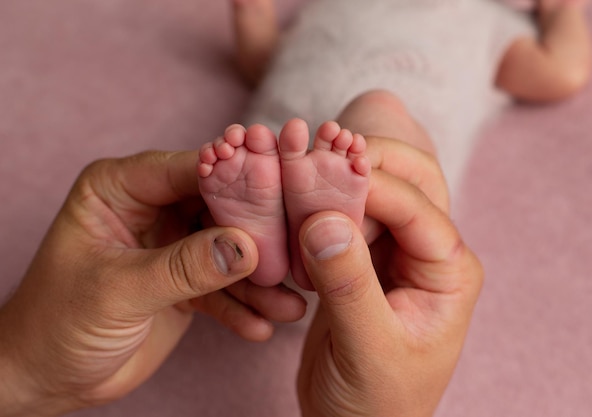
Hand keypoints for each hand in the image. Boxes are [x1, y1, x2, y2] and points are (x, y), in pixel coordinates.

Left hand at [0, 151, 305, 415]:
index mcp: (121, 189)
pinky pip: (224, 287)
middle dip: (259, 233)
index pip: (187, 169)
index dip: (234, 174)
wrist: (50, 377)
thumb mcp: (119, 290)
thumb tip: (248, 248)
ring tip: (289, 305)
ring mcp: (174, 245)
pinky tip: (261, 326)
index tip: (281, 182)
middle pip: (219, 206)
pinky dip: (243, 306)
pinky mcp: (187, 281)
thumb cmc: (58, 322)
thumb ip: (184, 267)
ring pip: (229, 249)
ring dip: (259, 280)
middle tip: (300, 247)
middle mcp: (153, 209)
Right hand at [297, 141, 482, 416]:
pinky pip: (340, 218)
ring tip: (292, 174)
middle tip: (311, 159)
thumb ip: (349, 285)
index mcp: (448, 271)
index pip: (414, 206)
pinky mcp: (358, 261)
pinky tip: (287, 206)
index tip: (318, 170)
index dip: (368, 182)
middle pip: (404, 181)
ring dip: (333, 180)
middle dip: (360, 163)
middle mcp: (425, 253)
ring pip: (369, 194)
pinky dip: (315, 206)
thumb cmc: (377, 403)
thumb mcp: (367, 349)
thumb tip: (324, 218)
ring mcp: (392, 253)